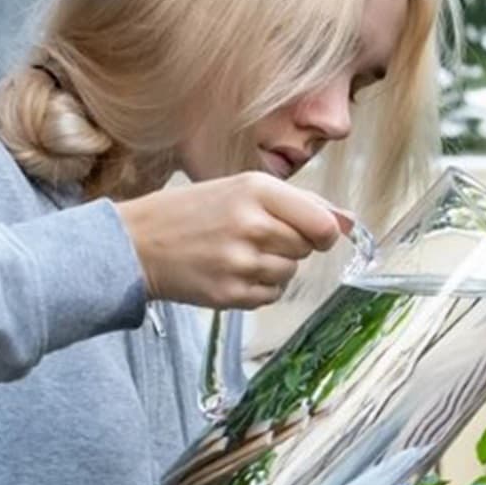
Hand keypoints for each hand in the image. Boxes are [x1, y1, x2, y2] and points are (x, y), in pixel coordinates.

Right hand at [115, 172, 348, 308]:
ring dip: (274, 267)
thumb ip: (300, 203)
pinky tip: (232, 272)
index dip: (325, 232)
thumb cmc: (194, 212)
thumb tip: (349, 222)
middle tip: (256, 236)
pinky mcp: (229, 294)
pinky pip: (270, 296)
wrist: (136, 243)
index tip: (314, 232)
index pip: (322, 223)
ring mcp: (239, 262)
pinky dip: (259, 288)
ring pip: (290, 274)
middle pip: (306, 249)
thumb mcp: (243, 188)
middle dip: (291, 245)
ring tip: (239, 253)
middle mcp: (250, 224)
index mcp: (256, 190)